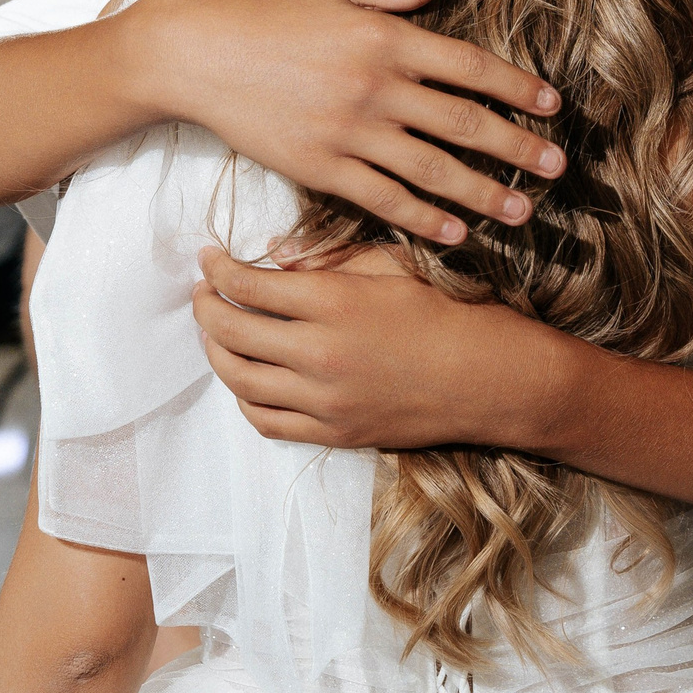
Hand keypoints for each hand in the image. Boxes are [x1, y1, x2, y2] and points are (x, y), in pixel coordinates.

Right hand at [142, 0, 565, 245]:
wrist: (192, 53)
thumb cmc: (263, 9)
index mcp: (384, 37)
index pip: (469, 65)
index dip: (516, 86)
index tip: (552, 106)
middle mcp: (374, 87)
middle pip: (463, 123)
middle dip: (516, 148)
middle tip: (557, 168)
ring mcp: (348, 132)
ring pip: (431, 169)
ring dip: (482, 194)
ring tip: (522, 213)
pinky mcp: (319, 168)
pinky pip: (382, 199)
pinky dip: (422, 218)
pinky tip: (454, 233)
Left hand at [191, 245, 582, 451]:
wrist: (489, 377)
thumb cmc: (445, 310)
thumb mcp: (388, 265)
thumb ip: (326, 261)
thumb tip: (272, 260)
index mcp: (333, 303)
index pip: (246, 286)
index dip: (217, 270)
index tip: (208, 259)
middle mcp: (319, 354)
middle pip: (231, 332)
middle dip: (206, 307)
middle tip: (203, 292)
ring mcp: (324, 401)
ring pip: (240, 379)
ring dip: (217, 353)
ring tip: (216, 332)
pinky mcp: (334, 434)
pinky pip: (266, 420)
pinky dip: (245, 398)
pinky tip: (247, 376)